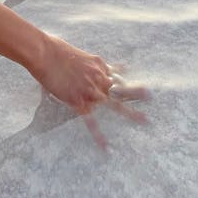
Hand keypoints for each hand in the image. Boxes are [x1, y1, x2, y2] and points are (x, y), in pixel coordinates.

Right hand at [32, 35, 149, 148]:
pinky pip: (91, 122)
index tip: (130, 84)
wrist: (45, 54)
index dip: (122, 81)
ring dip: (130, 112)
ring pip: (113, 104)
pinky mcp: (79, 102)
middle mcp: (98, 78)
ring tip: (145, 120)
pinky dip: (99, 136)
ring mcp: (91, 91)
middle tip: (151, 97)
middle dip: (137, 92)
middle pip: (122, 87)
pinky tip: (106, 147)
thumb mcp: (78, 55)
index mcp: (98, 65)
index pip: (115, 75)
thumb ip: (89, 62)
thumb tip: (91, 64)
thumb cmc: (57, 50)